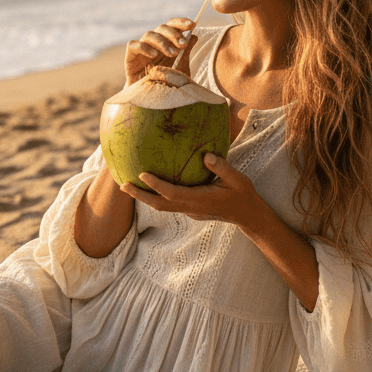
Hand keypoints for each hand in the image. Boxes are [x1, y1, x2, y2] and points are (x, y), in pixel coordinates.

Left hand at [120, 152, 260, 231]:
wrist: (248, 215)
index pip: (172, 193)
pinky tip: (150, 187)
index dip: (156, 185)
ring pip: (162, 207)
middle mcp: (191, 207)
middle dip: (140, 196)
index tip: (142, 175)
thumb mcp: (237, 179)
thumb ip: (221, 167)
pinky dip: (156, 197)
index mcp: (200, 199)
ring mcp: (190, 211)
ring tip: (129, 187)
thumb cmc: (243, 194)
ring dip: (145, 198)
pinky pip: (169, 205)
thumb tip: (206, 155)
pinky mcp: (191, 210)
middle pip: (159, 205)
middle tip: (123, 185)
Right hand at [123, 17, 197, 87]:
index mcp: (166, 41)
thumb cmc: (166, 82)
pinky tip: (153, 55)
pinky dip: (143, 47)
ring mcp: (141, 49)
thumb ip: (186, 53)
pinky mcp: (130, 57)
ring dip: (162, 42)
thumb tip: (195, 36)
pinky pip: (133, 45)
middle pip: (162, 28)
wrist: (150, 100)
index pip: (172, 25)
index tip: (192, 25)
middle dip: (174, 34)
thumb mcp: (180, 68)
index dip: (181, 22)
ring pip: (149, 35)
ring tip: (172, 54)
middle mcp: (153, 42)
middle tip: (183, 45)